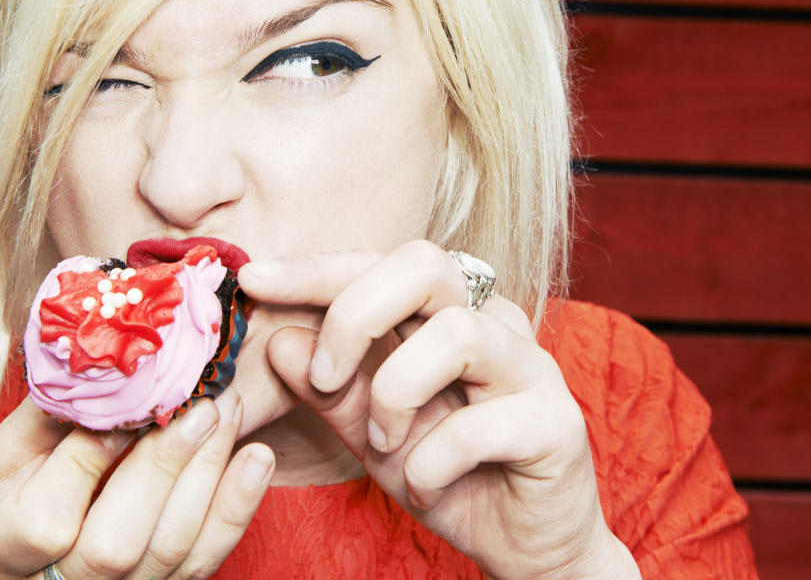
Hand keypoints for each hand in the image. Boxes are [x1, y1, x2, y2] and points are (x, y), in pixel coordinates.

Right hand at [0, 388, 274, 579]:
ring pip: (169, 551)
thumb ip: (48, 416)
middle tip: (200, 404)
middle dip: (163, 466)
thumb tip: (95, 357)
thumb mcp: (9, 456)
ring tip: (228, 409)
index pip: (46, 521)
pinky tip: (256, 457)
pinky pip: (205, 559)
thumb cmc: (17, 497)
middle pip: (115, 544)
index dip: (87, 462)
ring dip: (207, 474)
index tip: (125, 405)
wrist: (34, 566)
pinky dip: (237, 507)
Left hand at [240, 240, 639, 579]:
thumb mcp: (372, 433)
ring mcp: (531, 368)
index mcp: (447, 313)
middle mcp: (493, 323)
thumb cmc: (449, 475)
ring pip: (456, 334)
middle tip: (325, 377)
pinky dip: (431, 461)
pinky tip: (425, 485)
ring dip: (395, 394)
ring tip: (386, 443)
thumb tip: (278, 341)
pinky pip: (478, 425)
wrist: (524, 545)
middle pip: (425, 265)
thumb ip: (330, 389)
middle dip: (355, 315)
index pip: (378, 264)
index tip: (254, 279)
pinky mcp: (557, 423)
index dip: (315, 269)